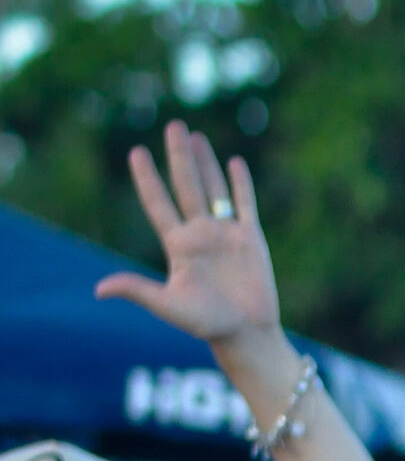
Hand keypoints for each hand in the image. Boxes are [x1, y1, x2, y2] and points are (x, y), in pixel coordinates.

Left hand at [95, 119, 280, 357]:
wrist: (247, 335)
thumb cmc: (208, 325)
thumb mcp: (169, 306)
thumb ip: (137, 290)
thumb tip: (99, 290)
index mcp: (178, 246)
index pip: (158, 204)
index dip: (147, 179)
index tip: (136, 153)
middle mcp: (200, 235)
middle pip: (186, 186)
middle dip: (179, 156)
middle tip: (173, 125)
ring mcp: (226, 234)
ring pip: (213, 189)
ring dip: (205, 163)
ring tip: (196, 136)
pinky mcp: (251, 239)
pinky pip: (245, 204)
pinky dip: (240, 184)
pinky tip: (234, 162)